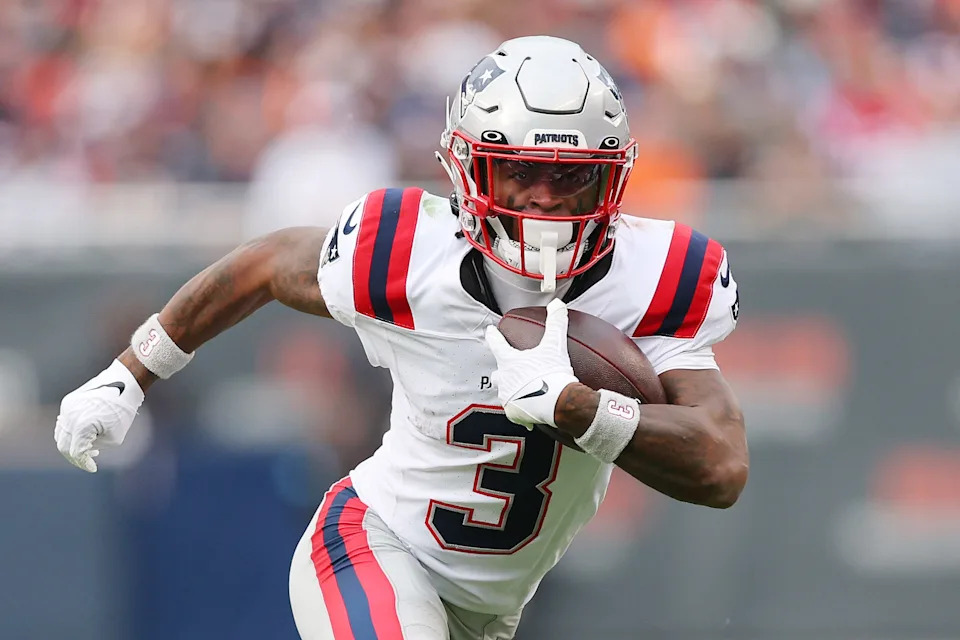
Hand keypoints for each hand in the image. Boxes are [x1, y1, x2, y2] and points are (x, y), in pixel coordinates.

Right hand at [54, 359, 144, 471]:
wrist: (125, 382)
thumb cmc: (123, 410)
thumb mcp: (114, 437)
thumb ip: (96, 446)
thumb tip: (84, 449)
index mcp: (81, 426)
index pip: (76, 452)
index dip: (84, 463)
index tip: (93, 468)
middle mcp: (69, 416)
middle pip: (63, 445)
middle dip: (75, 456)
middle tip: (89, 460)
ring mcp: (67, 407)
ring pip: (61, 433)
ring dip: (72, 444)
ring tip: (90, 447)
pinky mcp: (69, 401)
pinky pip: (64, 421)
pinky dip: (72, 432)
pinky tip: (85, 436)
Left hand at [485, 299, 578, 428]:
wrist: (558, 403)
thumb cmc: (553, 374)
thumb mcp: (555, 345)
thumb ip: (556, 323)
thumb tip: (557, 304)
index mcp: (509, 362)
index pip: (497, 344)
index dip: (493, 335)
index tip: (490, 331)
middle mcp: (504, 380)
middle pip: (499, 372)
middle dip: (503, 370)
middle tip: (510, 368)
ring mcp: (508, 398)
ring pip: (505, 392)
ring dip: (511, 390)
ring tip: (521, 390)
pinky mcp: (515, 414)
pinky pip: (515, 410)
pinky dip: (521, 409)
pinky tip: (529, 409)